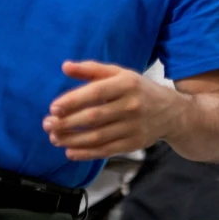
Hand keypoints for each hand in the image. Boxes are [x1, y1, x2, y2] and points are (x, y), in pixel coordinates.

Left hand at [42, 61, 182, 161]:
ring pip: (98, 137)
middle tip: (47, 124)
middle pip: (94, 117)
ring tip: (54, 138)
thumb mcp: (119, 73)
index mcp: (126, 84)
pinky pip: (106, 150)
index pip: (96, 93)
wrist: (171, 112)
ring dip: (72, 139)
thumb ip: (91, 69)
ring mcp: (133, 127)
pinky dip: (86, 153)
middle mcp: (131, 105)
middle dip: (67, 123)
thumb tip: (65, 66)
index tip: (53, 108)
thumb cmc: (139, 89)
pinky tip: (70, 151)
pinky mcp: (134, 144)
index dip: (73, 101)